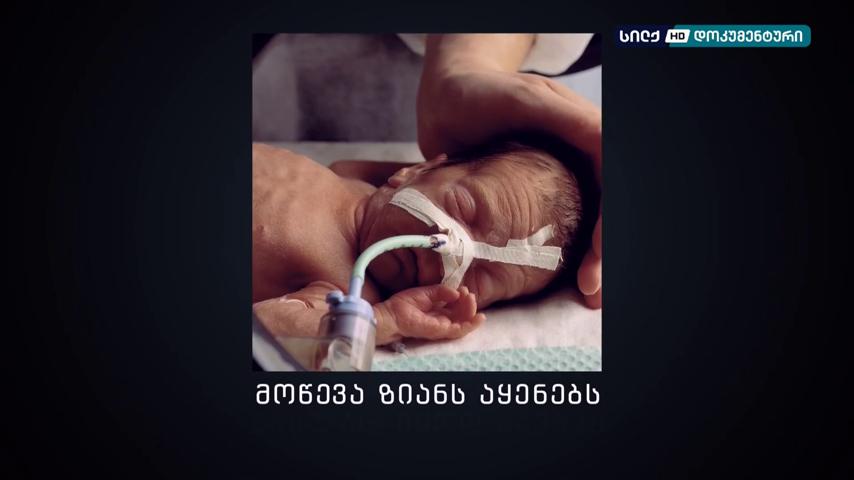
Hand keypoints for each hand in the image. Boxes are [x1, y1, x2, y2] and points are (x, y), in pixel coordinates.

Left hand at [375, 285, 485, 342]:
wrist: (392, 314)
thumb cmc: (405, 304)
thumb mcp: (427, 292)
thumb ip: (442, 291)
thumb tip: (457, 292)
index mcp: (440, 310)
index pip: (457, 306)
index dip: (463, 298)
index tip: (464, 288)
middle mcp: (443, 320)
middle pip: (463, 315)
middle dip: (469, 304)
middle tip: (470, 294)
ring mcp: (442, 327)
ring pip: (464, 323)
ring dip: (471, 312)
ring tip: (473, 300)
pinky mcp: (439, 332)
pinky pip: (458, 331)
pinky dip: (469, 325)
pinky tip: (477, 317)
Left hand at [418, 67, 602, 307]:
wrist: (444, 100)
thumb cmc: (480, 92)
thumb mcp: (524, 100)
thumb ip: (565, 119)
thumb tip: (605, 143)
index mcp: (583, 132)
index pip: (609, 180)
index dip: (607, 223)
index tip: (597, 254)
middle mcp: (577, 157)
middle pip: (603, 208)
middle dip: (601, 252)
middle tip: (592, 290)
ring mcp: (558, 177)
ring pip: (584, 223)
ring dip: (587, 259)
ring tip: (586, 293)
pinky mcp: (531, 195)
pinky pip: (556, 228)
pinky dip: (560, 256)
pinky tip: (558, 280)